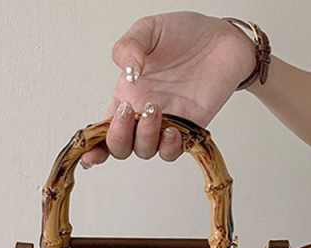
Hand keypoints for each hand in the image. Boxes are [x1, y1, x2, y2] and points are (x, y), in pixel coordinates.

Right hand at [81, 12, 255, 167]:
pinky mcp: (188, 130)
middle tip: (129, 110)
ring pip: (144, 151)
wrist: (223, 40)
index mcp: (126, 94)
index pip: (102, 129)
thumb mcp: (149, 29)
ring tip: (154, 109)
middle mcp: (141, 114)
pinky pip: (172, 152)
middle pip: (120, 147)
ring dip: (144, 136)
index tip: (87, 154)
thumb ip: (129, 46)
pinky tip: (173, 130)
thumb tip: (127, 74)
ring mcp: (164, 124)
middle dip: (118, 137)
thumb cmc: (185, 34)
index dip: (92, 147)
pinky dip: (168, 147)